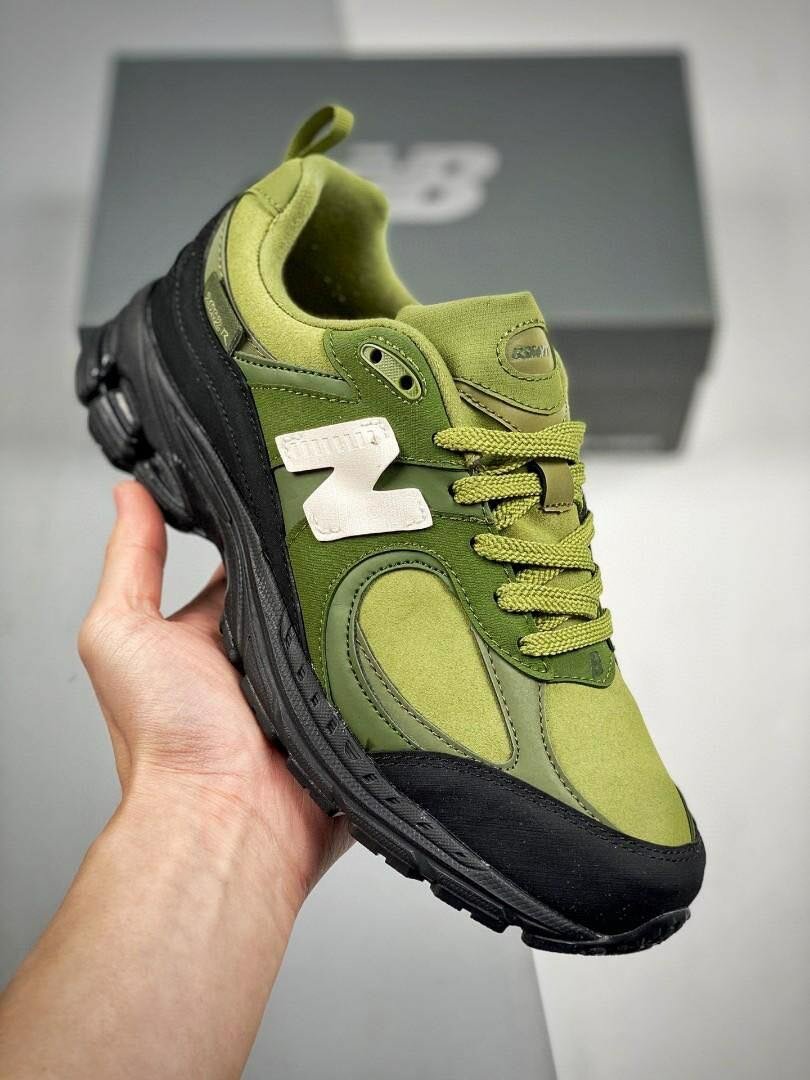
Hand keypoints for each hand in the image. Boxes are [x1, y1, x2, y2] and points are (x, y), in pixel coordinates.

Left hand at [78, 480, 349, 910]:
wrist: (227, 817)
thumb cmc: (166, 740)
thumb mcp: (122, 632)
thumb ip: (131, 561)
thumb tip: (129, 494)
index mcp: (210, 636)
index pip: (243, 566)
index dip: (261, 530)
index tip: (285, 488)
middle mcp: (262, 660)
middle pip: (301, 590)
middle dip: (321, 558)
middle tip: (348, 514)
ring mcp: (311, 687)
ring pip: (348, 622)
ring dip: (362, 598)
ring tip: (383, 552)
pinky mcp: (352, 712)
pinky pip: (382, 668)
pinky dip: (392, 647)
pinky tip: (404, 613)